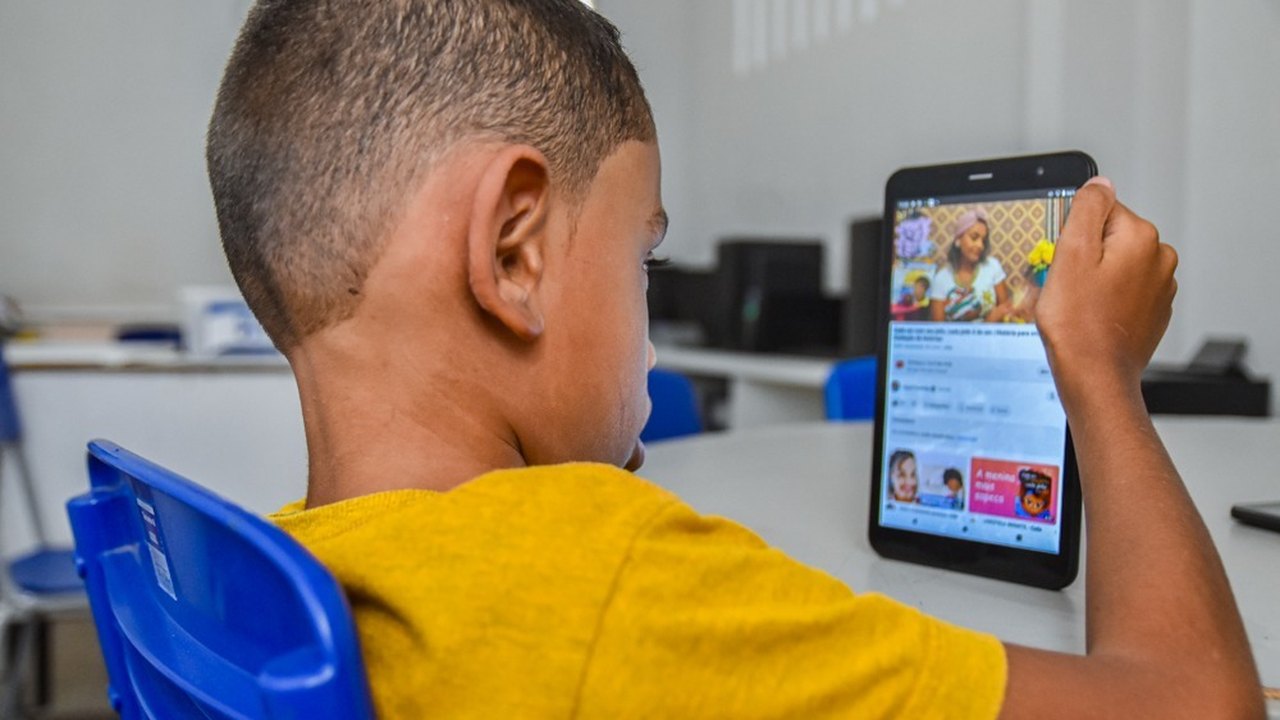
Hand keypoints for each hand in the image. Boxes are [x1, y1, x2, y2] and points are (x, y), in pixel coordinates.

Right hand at [1036, 178, 1177, 392]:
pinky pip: (1122, 292)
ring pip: (1114, 266)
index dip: (1073, 236)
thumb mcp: (1070, 254)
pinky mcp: (1154, 311)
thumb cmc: (1079, 325)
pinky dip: (1106, 301)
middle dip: (1084, 258)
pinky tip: (1093, 319)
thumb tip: (1099, 184)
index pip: (1098, 211)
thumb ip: (1085, 208)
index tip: (1068, 264)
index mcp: (1141, 238)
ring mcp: (1160, 287)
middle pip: (1108, 238)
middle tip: (1071, 288)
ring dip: (1094, 280)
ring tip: (1081, 307)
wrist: (1095, 377)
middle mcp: (1159, 258)